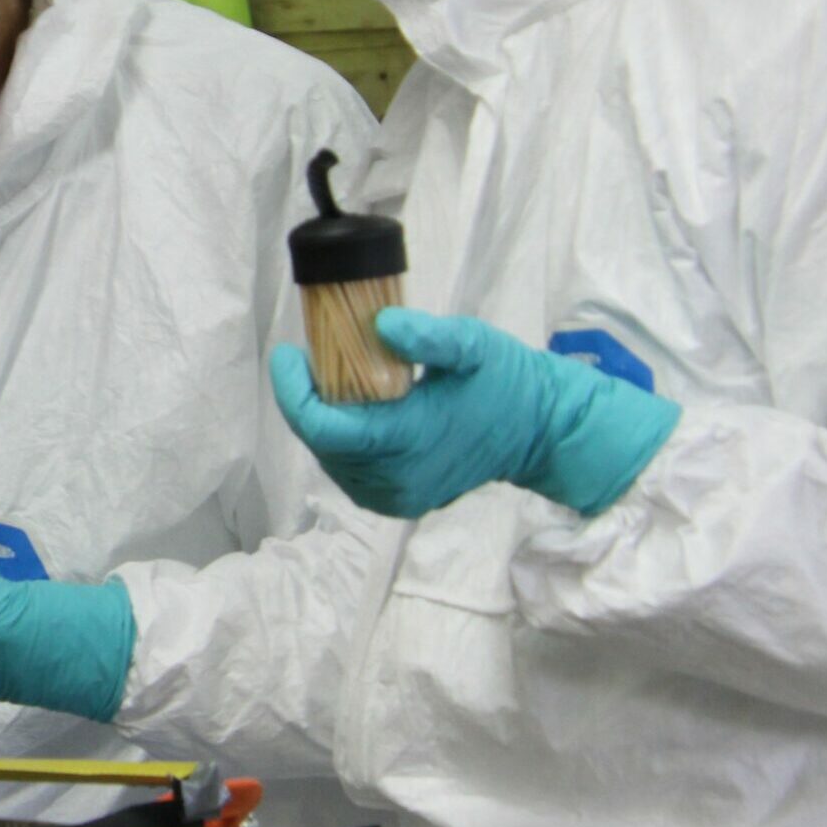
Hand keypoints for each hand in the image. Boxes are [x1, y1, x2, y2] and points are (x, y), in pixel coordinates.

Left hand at [271, 308, 681, 518]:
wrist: (538, 432)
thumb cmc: (505, 383)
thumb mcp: (473, 346)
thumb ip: (429, 336)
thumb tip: (382, 325)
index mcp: (405, 441)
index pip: (322, 428)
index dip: (292, 392)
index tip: (288, 355)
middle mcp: (393, 479)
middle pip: (321, 441)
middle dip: (306, 398)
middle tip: (311, 359)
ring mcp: (395, 497)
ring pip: (331, 459)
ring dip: (322, 421)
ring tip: (329, 381)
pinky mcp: (398, 502)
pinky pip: (349, 473)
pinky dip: (341, 442)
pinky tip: (351, 412)